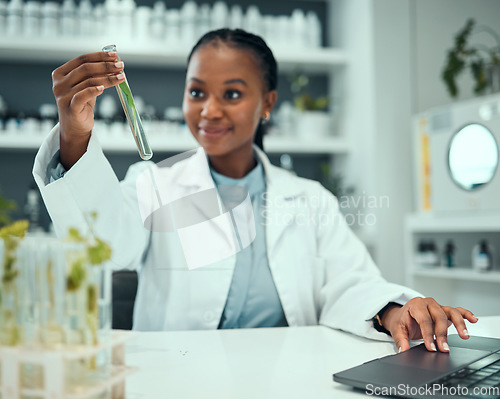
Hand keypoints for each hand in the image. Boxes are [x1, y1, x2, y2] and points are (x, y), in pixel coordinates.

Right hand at [51, 51, 125, 167]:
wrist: (75, 127)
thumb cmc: (81, 104)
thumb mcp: (86, 86)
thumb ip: (95, 74)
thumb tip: (114, 60)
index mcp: (60, 73)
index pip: (81, 59)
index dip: (99, 56)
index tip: (114, 55)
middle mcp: (59, 83)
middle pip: (86, 69)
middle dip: (106, 66)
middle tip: (121, 66)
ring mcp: (63, 96)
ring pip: (89, 82)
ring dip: (108, 78)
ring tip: (121, 77)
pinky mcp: (70, 108)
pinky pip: (82, 96)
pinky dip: (94, 90)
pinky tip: (103, 88)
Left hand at [381, 297, 477, 352]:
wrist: (403, 314)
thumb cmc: (402, 320)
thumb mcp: (397, 329)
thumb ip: (400, 340)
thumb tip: (403, 351)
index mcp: (415, 305)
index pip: (424, 320)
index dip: (428, 335)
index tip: (431, 348)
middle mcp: (428, 303)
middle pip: (438, 317)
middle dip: (442, 334)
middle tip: (444, 349)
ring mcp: (438, 306)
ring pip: (451, 312)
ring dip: (459, 324)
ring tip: (464, 336)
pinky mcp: (445, 311)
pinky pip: (457, 311)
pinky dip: (466, 314)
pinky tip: (474, 320)